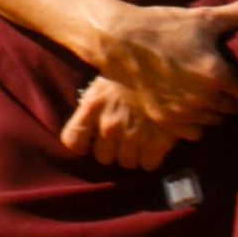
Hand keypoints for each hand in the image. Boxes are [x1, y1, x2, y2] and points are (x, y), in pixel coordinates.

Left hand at [59, 74, 192, 170]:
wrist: (164, 71)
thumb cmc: (127, 79)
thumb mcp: (100, 88)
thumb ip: (88, 110)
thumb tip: (81, 136)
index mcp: (92, 108)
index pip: (73, 141)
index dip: (80, 145)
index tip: (88, 143)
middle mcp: (110, 125)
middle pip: (102, 157)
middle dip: (110, 150)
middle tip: (119, 138)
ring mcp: (134, 135)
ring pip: (126, 163)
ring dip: (130, 155)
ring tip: (136, 140)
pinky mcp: (158, 143)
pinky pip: (147, 165)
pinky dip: (150, 158)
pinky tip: (151, 145)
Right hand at [85, 0, 237, 138]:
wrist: (116, 39)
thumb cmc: (161, 25)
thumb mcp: (202, 17)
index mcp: (216, 73)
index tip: (233, 75)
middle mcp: (202, 97)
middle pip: (232, 109)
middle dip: (229, 97)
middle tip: (217, 83)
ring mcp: (182, 110)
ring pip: (213, 120)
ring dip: (212, 110)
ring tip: (202, 93)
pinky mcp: (164, 118)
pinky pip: (194, 132)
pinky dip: (194, 122)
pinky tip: (187, 105)